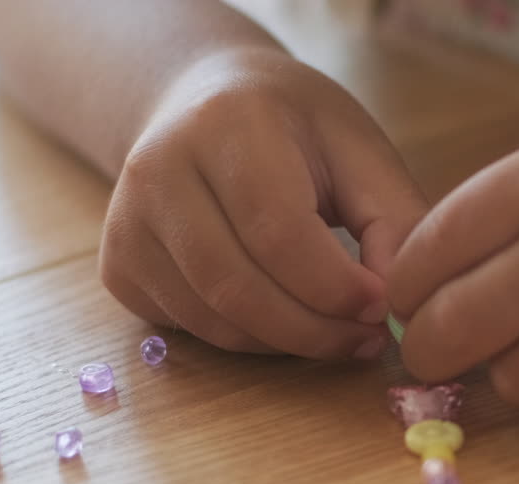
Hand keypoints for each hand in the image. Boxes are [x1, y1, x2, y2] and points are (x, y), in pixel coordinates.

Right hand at [100, 46, 426, 357]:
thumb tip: (398, 306)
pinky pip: (193, 330)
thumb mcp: (359, 150)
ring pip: (215, 321)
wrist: (202, 103)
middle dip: (316, 332)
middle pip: (238, 288)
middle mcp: (158, 169)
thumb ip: (395, 221)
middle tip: (367, 339)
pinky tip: (285, 315)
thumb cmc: (294, 129)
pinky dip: (251, 340)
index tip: (381, 308)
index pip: (277, 231)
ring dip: (288, 344)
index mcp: (226, 125)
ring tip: (336, 332)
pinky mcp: (119, 268)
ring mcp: (128, 223)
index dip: (335, 286)